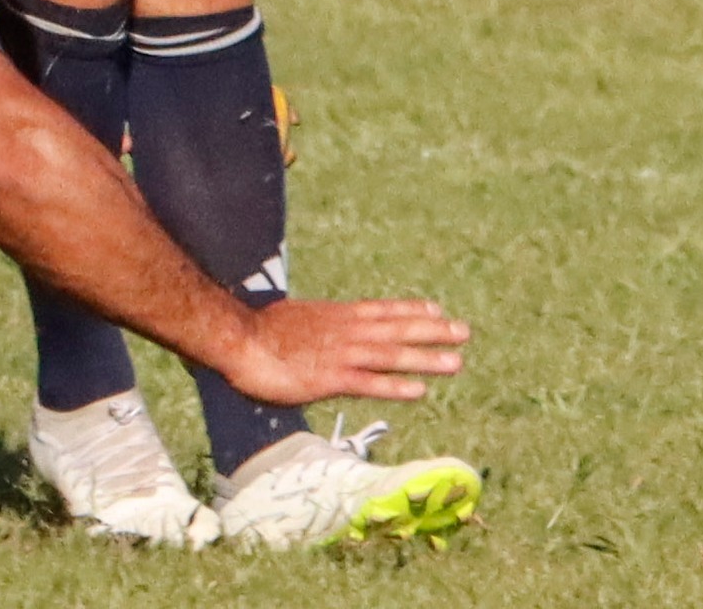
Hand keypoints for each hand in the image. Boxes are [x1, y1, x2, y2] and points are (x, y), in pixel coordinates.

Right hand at [224, 298, 469, 406]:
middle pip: (395, 330)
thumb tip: (321, 330)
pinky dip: (395, 386)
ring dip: (425, 358)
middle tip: (464, 333)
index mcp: (336, 316)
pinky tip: (418, 391)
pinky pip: (369, 384)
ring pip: (390, 355)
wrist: (238, 339)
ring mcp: (340, 354)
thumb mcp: (296, 322)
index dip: (410, 312)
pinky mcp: (330, 379)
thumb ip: (317, 329)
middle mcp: (345, 331)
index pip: (381, 311)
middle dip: (431, 332)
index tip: (437, 311)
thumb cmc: (260, 332)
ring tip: (456, 362)